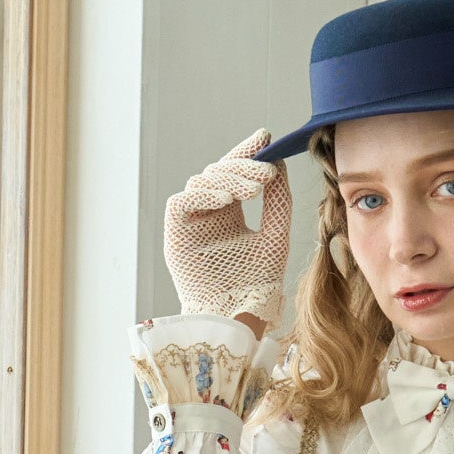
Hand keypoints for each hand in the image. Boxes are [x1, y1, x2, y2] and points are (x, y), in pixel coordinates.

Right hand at [163, 128, 291, 323]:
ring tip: (254, 189)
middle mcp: (207, 215)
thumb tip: (278, 162)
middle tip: (267, 172)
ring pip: (201, 182)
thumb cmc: (257, 284)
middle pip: (218, 173)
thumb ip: (278, 202)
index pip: (234, 173)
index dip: (247, 153)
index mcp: (228, 213)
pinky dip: (204, 195)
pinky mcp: (175, 236)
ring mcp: (190, 224)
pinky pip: (182, 202)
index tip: (266, 137)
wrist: (240, 316)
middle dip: (243, 167)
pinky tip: (227, 200)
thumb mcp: (276, 236)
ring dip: (228, 179)